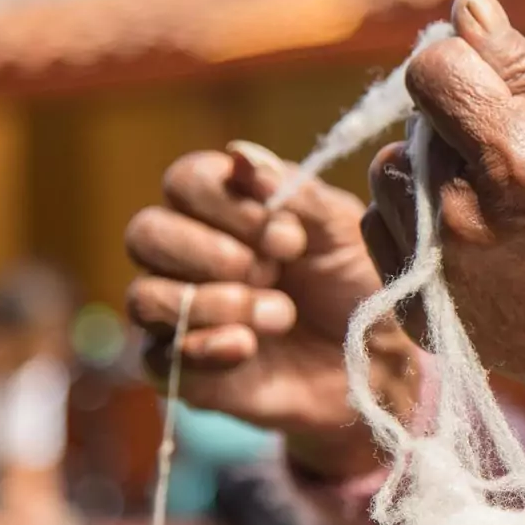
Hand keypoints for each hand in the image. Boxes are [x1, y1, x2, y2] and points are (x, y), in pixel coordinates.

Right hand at [125, 142, 420, 479]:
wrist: (379, 360)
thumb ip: (294, 191)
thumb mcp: (342, 230)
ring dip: (211, 303)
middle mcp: (190, 255)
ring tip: (279, 316)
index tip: (290, 238)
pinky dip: (204, 348)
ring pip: (144, 297)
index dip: (228, 205)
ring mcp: (181, 313)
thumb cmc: (359, 283)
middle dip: (209, 252)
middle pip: (146, 233)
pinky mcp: (185, 370)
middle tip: (271, 271)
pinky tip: (247, 346)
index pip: (185, 182)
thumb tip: (238, 154)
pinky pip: (158, 359)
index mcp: (227, 208)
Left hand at [364, 0, 524, 478]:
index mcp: (519, 161)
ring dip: (426, 175)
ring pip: (387, 177)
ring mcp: (436, 272)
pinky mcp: (418, 313)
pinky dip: (416, 225)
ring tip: (492, 202)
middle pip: (412, 123)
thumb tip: (467, 9)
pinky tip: (474, 240)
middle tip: (514, 160)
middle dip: (455, 125)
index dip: (463, 66)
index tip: (492, 85)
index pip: (433, 70)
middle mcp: (463, 217)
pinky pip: (382, 234)